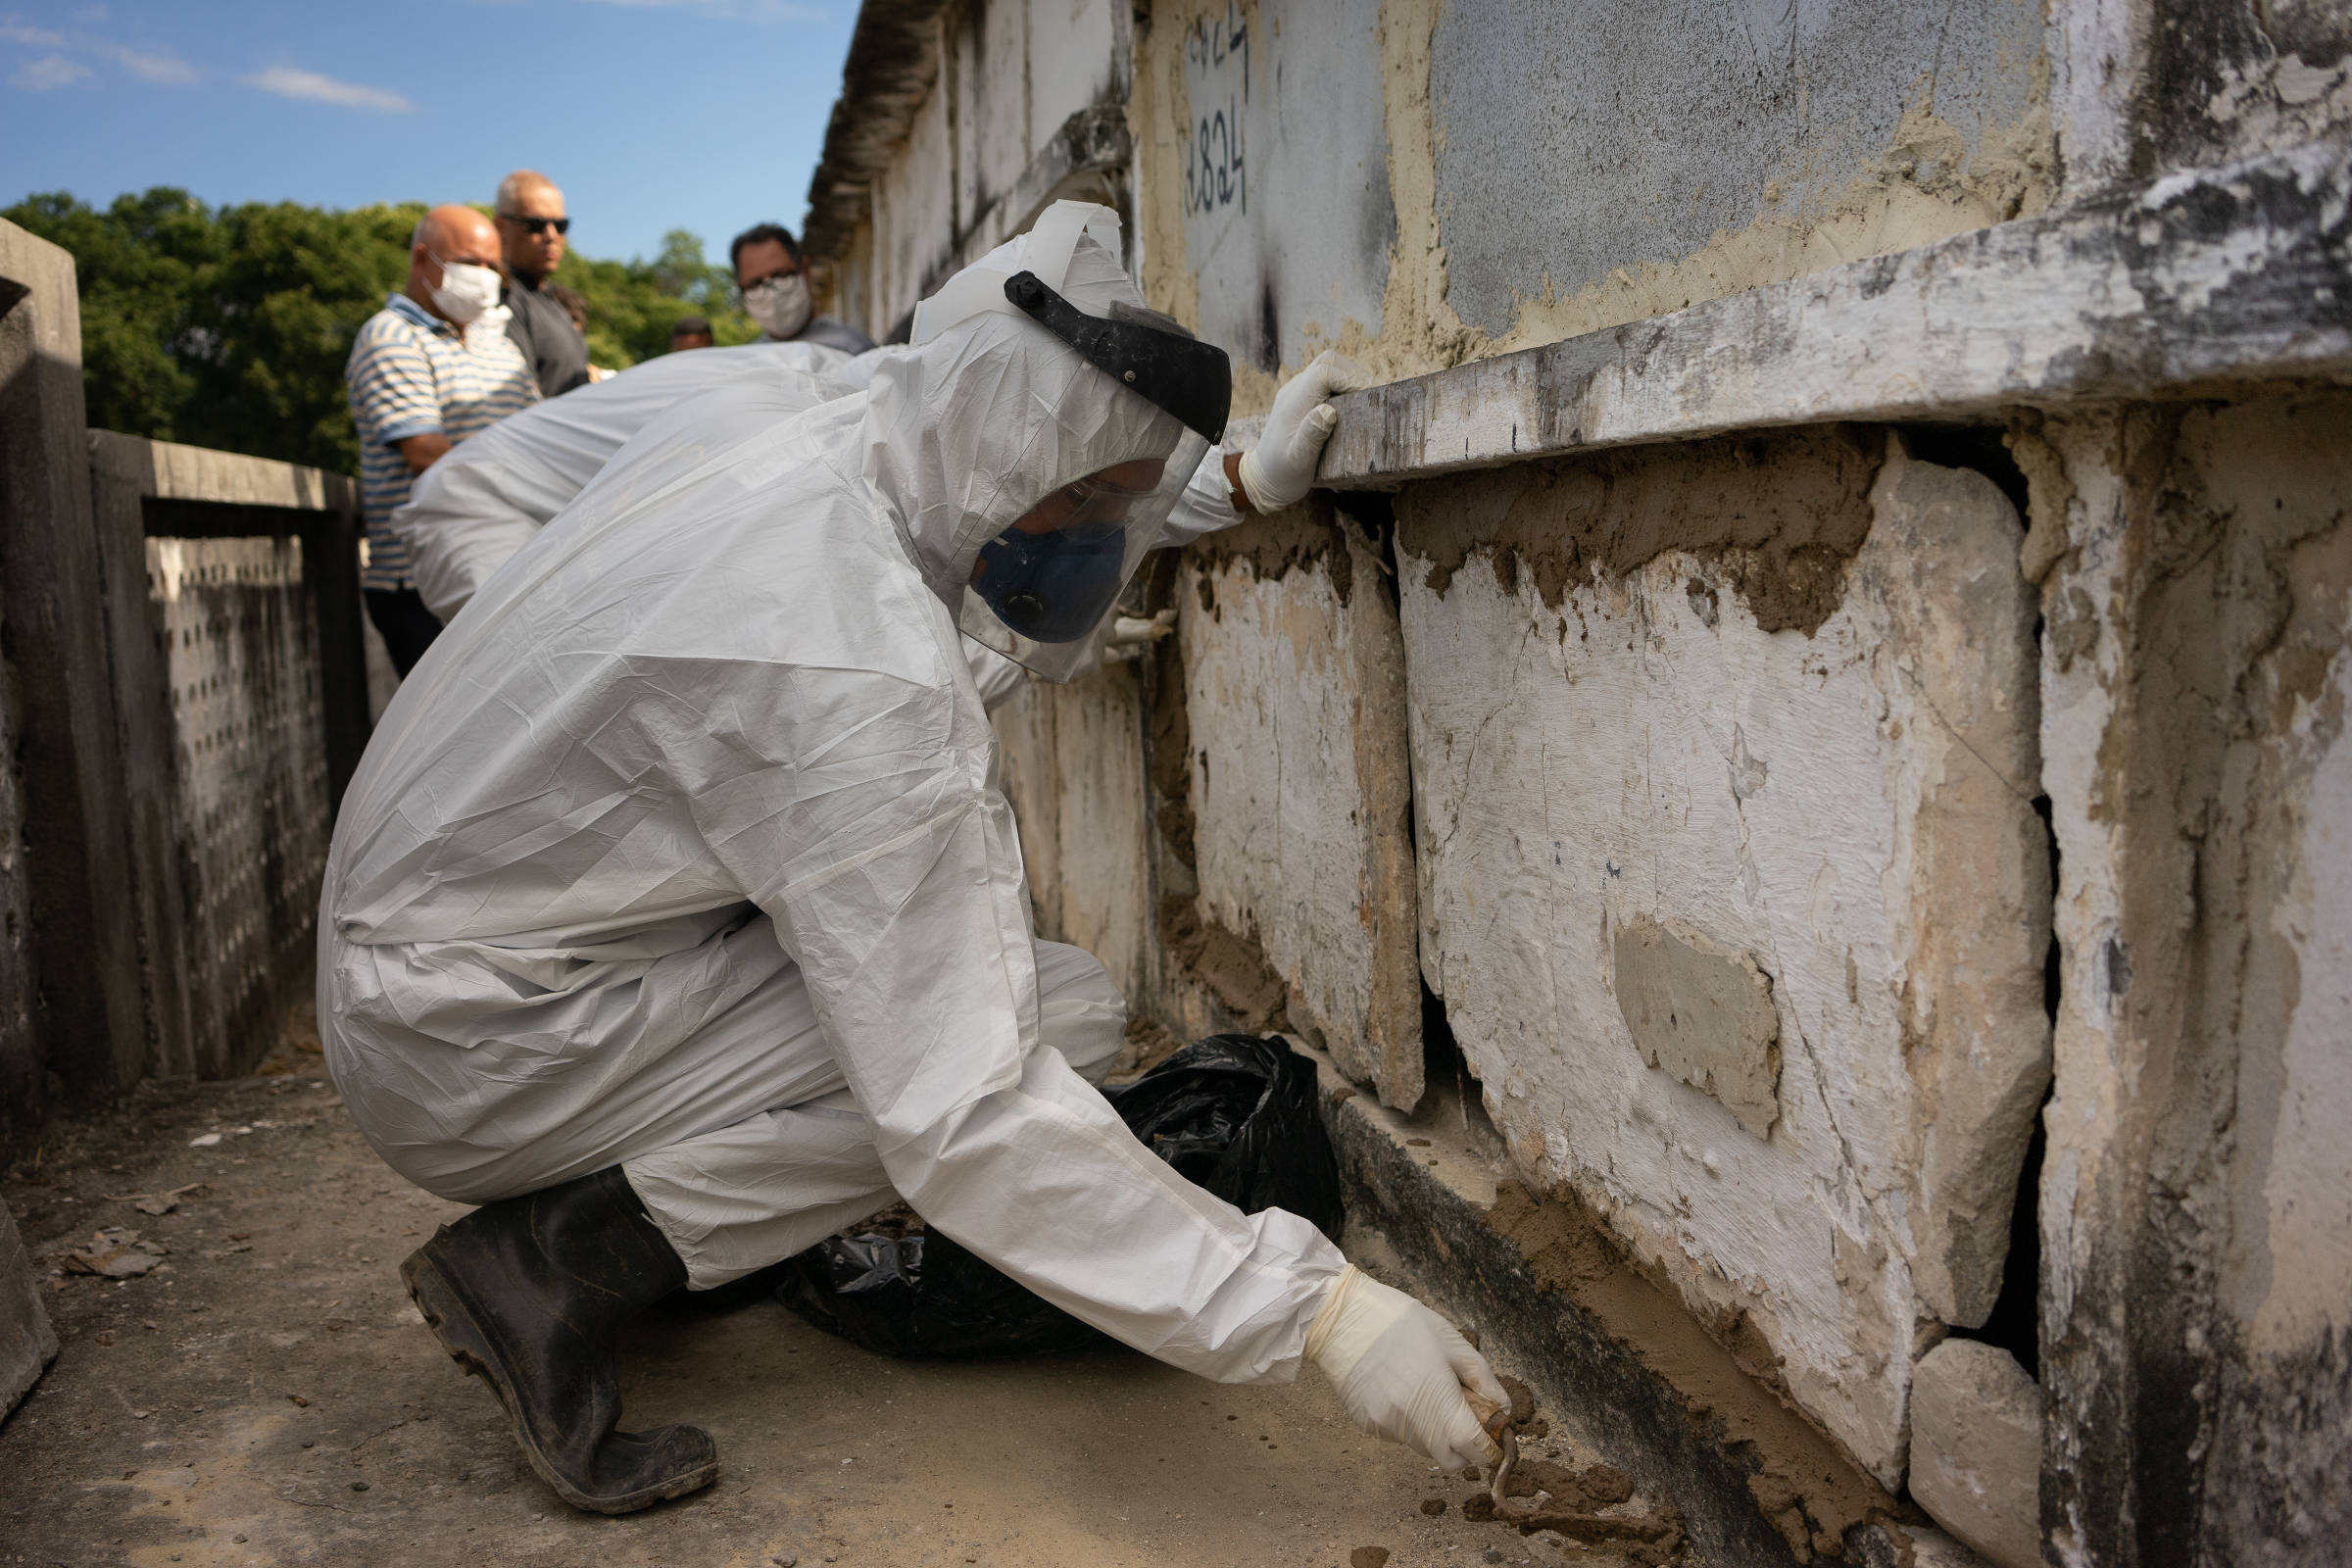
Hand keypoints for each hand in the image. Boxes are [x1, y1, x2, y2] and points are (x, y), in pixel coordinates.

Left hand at [1235, 351, 1358, 512]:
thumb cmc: (1282, 473)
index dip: (1349, 379)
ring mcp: (1297, 393)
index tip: (1367, 397)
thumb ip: (1311, 435)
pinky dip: (1342, 388)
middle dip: (1352, 374)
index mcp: (1294, 402)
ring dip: (1349, 379)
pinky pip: (1325, 382)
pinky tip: (1352, 407)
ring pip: (1327, 368)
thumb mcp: (1298, 460)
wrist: (1263, 479)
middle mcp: (1294, 391)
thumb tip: (1328, 411)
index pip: (1324, 372)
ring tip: (1365, 400)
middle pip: (1327, 362)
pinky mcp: (1302, 400)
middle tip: (1371, 396)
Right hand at [1305, 1265, 1505, 1467]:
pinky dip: (1409, 1423)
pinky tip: (1400, 1390)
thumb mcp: (1450, 1340)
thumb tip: (1504, 1409)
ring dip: (1435, 1433)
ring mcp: (1386, 1425)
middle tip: (1463, 1419)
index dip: (1487, 1450)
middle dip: (1463, 1449)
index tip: (1493, 1440)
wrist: (1342, 1318)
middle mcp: (1410, 1419)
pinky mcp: (1367, 1425)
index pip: (1471, 1447)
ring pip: (1423, 1448)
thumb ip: (1482, 1378)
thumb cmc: (1400, 1322)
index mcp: (1436, 1395)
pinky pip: (1399, 1435)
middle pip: (1448, 1460)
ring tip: (1427, 1393)